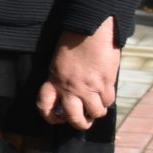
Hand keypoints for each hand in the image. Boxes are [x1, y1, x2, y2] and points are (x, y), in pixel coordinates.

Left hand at [37, 16, 119, 130]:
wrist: (91, 29)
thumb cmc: (73, 41)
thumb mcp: (58, 61)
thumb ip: (61, 79)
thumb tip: (69, 95)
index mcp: (54, 80)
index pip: (44, 105)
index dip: (49, 116)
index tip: (56, 118)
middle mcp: (70, 87)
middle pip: (74, 118)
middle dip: (79, 123)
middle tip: (83, 120)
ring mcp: (90, 87)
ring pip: (95, 113)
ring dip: (96, 112)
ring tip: (96, 106)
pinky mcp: (106, 82)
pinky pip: (108, 101)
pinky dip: (107, 101)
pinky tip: (105, 94)